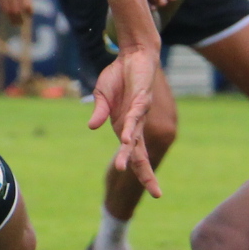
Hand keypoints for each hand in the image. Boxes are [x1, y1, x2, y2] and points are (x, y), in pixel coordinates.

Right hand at [0, 0, 34, 26]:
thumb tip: (28, 10)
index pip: (27, 7)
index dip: (28, 14)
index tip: (28, 17)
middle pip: (15, 11)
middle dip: (18, 20)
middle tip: (20, 24)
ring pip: (6, 10)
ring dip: (10, 17)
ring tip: (13, 21)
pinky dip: (3, 10)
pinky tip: (6, 13)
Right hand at [87, 41, 162, 197]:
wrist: (133, 55)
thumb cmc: (119, 77)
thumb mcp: (102, 96)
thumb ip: (99, 113)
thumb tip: (92, 127)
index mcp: (125, 128)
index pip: (134, 156)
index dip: (141, 172)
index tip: (152, 192)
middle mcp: (134, 125)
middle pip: (141, 155)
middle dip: (147, 174)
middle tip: (156, 194)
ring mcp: (138, 114)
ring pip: (134, 139)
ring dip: (128, 153)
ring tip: (122, 167)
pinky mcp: (140, 100)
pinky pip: (133, 117)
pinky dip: (129, 128)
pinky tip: (126, 139)